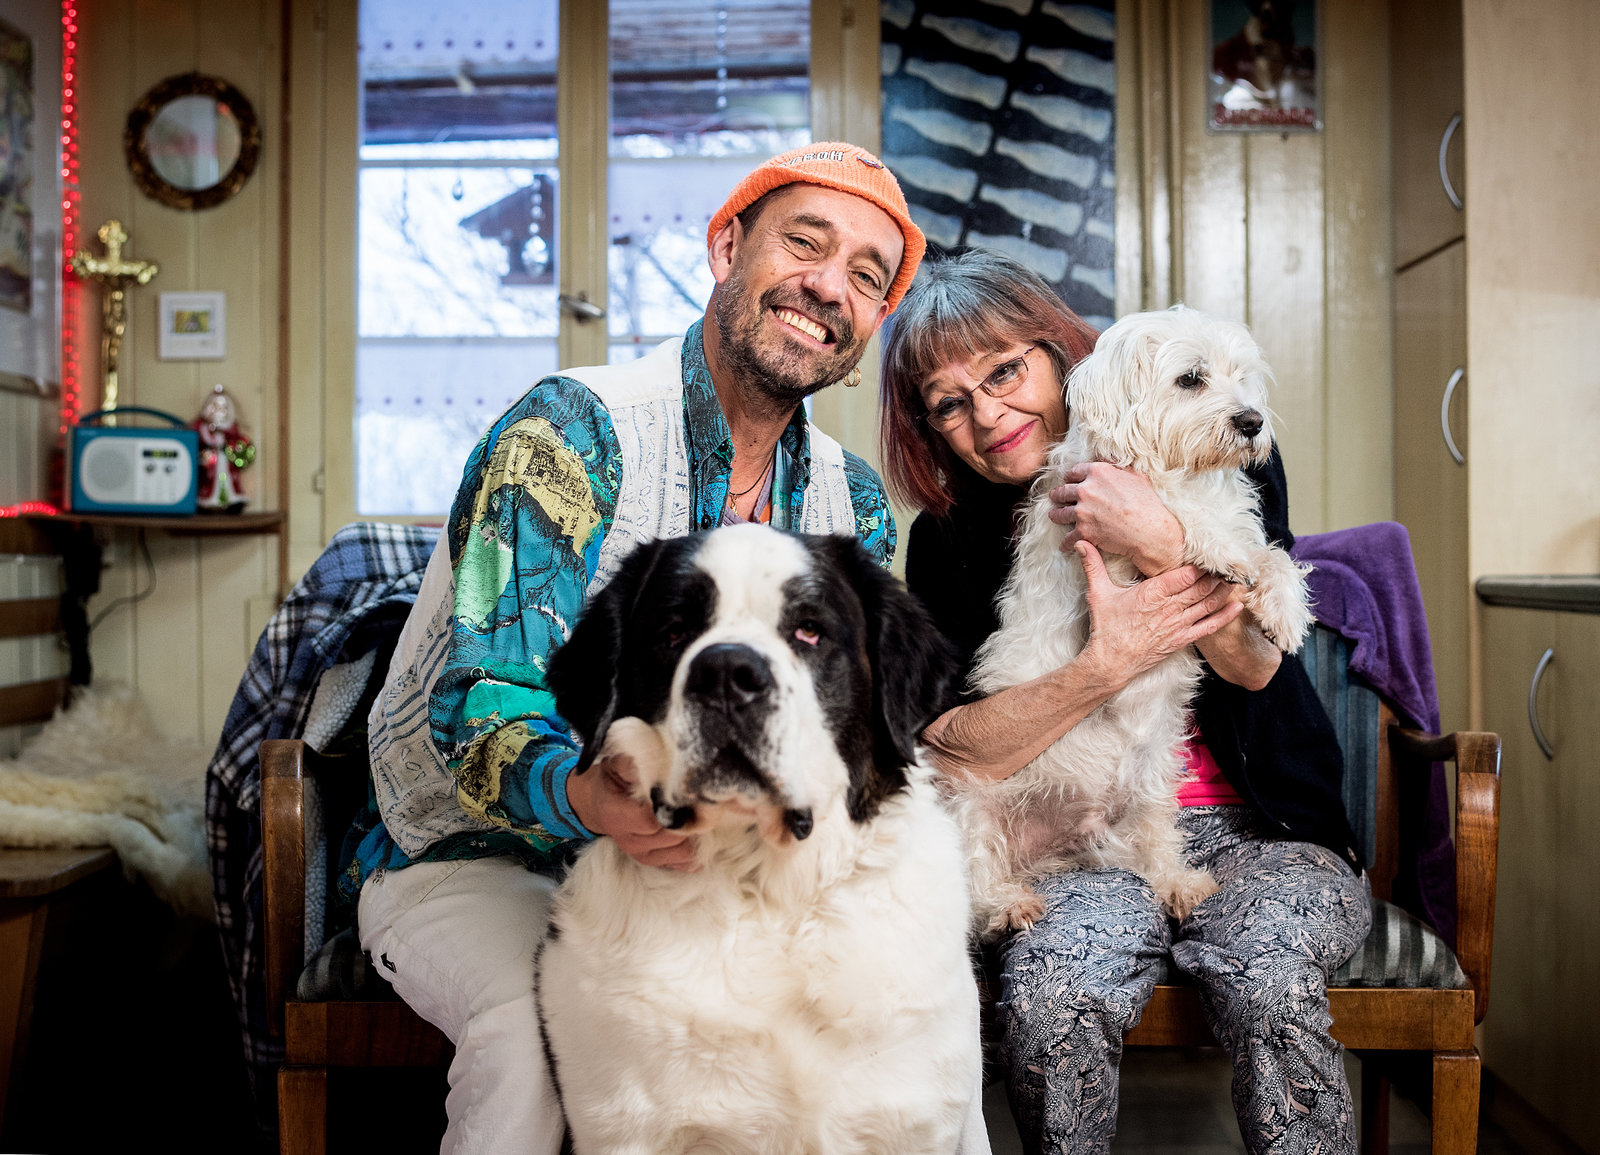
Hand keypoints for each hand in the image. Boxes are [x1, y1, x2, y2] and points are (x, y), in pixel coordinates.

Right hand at [566, 754, 696, 870]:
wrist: (601, 805)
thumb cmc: (612, 781)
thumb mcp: (616, 765)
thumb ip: (631, 765)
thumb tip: (652, 761)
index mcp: (617, 816)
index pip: (652, 820)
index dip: (674, 806)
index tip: (687, 790)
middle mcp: (629, 841)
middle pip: (673, 837)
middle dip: (690, 819)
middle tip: (702, 800)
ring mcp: (643, 855)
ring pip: (684, 852)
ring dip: (696, 834)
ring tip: (700, 813)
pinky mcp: (656, 863)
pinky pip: (686, 863)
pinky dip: (697, 849)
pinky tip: (696, 830)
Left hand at [1049, 463, 1184, 575]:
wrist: (1150, 529)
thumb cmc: (1147, 502)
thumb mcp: (1136, 475)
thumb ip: (1118, 467)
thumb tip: (1110, 461)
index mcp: (1097, 472)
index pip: (1075, 472)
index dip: (1071, 477)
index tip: (1069, 480)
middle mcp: (1086, 490)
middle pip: (1063, 491)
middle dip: (1057, 495)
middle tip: (1054, 497)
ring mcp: (1082, 511)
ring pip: (1060, 514)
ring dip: (1056, 515)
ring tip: (1054, 516)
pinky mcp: (1083, 531)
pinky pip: (1068, 538)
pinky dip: (1065, 543)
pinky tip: (1064, 546)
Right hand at [1075, 541, 1243, 691]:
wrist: (1111, 663)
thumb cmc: (1106, 628)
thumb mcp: (1098, 593)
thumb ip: (1092, 565)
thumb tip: (1080, 543)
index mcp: (1152, 593)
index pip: (1184, 575)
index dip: (1201, 564)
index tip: (1211, 552)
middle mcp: (1169, 608)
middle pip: (1201, 587)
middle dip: (1217, 574)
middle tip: (1230, 562)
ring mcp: (1178, 625)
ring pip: (1208, 604)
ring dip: (1223, 590)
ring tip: (1236, 577)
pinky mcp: (1182, 640)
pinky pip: (1209, 627)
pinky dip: (1224, 616)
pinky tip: (1237, 606)